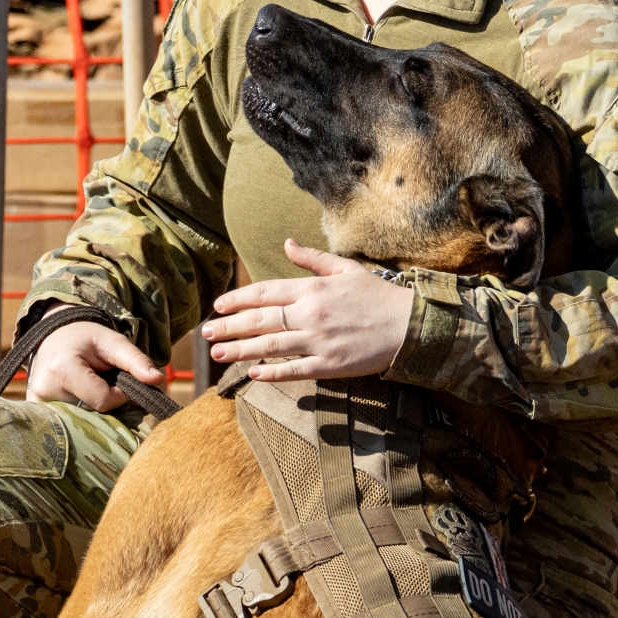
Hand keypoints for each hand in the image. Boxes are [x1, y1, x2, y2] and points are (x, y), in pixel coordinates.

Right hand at [27, 318, 162, 410]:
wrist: (53, 336)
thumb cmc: (86, 338)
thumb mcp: (113, 342)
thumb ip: (135, 360)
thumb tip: (157, 380)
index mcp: (62, 370)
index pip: (103, 401)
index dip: (119, 395)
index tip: (118, 382)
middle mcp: (44, 390)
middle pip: (91, 415)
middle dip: (106, 407)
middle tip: (104, 385)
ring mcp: (37, 404)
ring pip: (80, 423)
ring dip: (93, 413)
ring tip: (90, 390)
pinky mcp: (35, 412)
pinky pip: (67, 424)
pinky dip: (80, 416)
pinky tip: (79, 399)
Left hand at [201, 240, 413, 383]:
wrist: (410, 326)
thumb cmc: (378, 296)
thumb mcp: (345, 269)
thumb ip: (313, 259)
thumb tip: (287, 243)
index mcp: (313, 289)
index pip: (265, 292)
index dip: (238, 300)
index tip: (218, 307)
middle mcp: (311, 314)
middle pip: (260, 320)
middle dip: (229, 327)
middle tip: (206, 334)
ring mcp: (319, 341)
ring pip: (270, 346)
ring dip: (240, 350)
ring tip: (218, 354)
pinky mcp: (331, 365)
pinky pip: (295, 370)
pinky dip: (272, 372)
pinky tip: (253, 374)